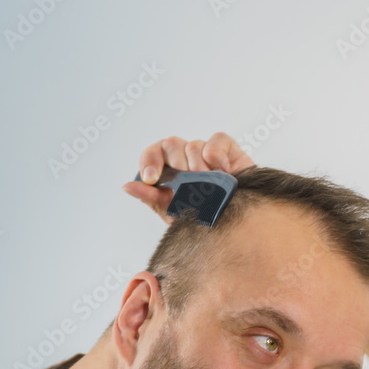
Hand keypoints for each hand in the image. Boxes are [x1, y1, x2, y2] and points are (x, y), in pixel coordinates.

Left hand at [122, 132, 254, 224]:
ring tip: (210, 186)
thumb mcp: (175, 213)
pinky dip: (216, 155)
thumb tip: (128, 186)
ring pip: (193, 145)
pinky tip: (223, 172)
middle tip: (191, 187)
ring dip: (199, 167)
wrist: (241, 228)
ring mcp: (208, 154)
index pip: (153, 153)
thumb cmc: (210, 220)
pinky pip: (217, 141)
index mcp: (172, 171)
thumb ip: (151, 198)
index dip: (149, 162)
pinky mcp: (229, 150)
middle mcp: (188, 159)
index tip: (152, 180)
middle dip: (178, 167)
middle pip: (171, 145)